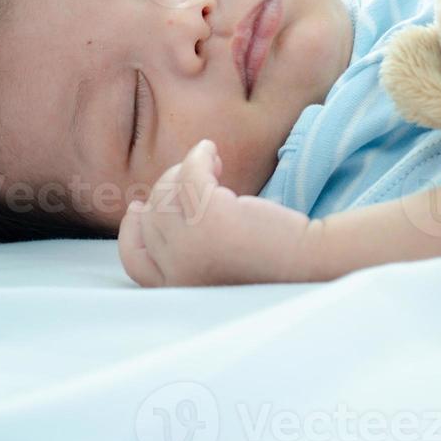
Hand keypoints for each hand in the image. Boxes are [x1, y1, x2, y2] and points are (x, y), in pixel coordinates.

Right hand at [118, 139, 313, 286]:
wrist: (307, 261)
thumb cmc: (268, 259)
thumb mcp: (214, 261)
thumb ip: (185, 248)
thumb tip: (152, 209)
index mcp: (177, 290)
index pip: (133, 261)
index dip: (133, 231)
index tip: (139, 207)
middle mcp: (177, 273)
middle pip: (150, 219)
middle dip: (165, 190)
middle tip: (191, 175)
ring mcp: (190, 248)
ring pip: (165, 194)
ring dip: (184, 169)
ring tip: (211, 162)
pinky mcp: (211, 219)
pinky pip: (189, 174)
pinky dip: (198, 156)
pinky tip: (211, 151)